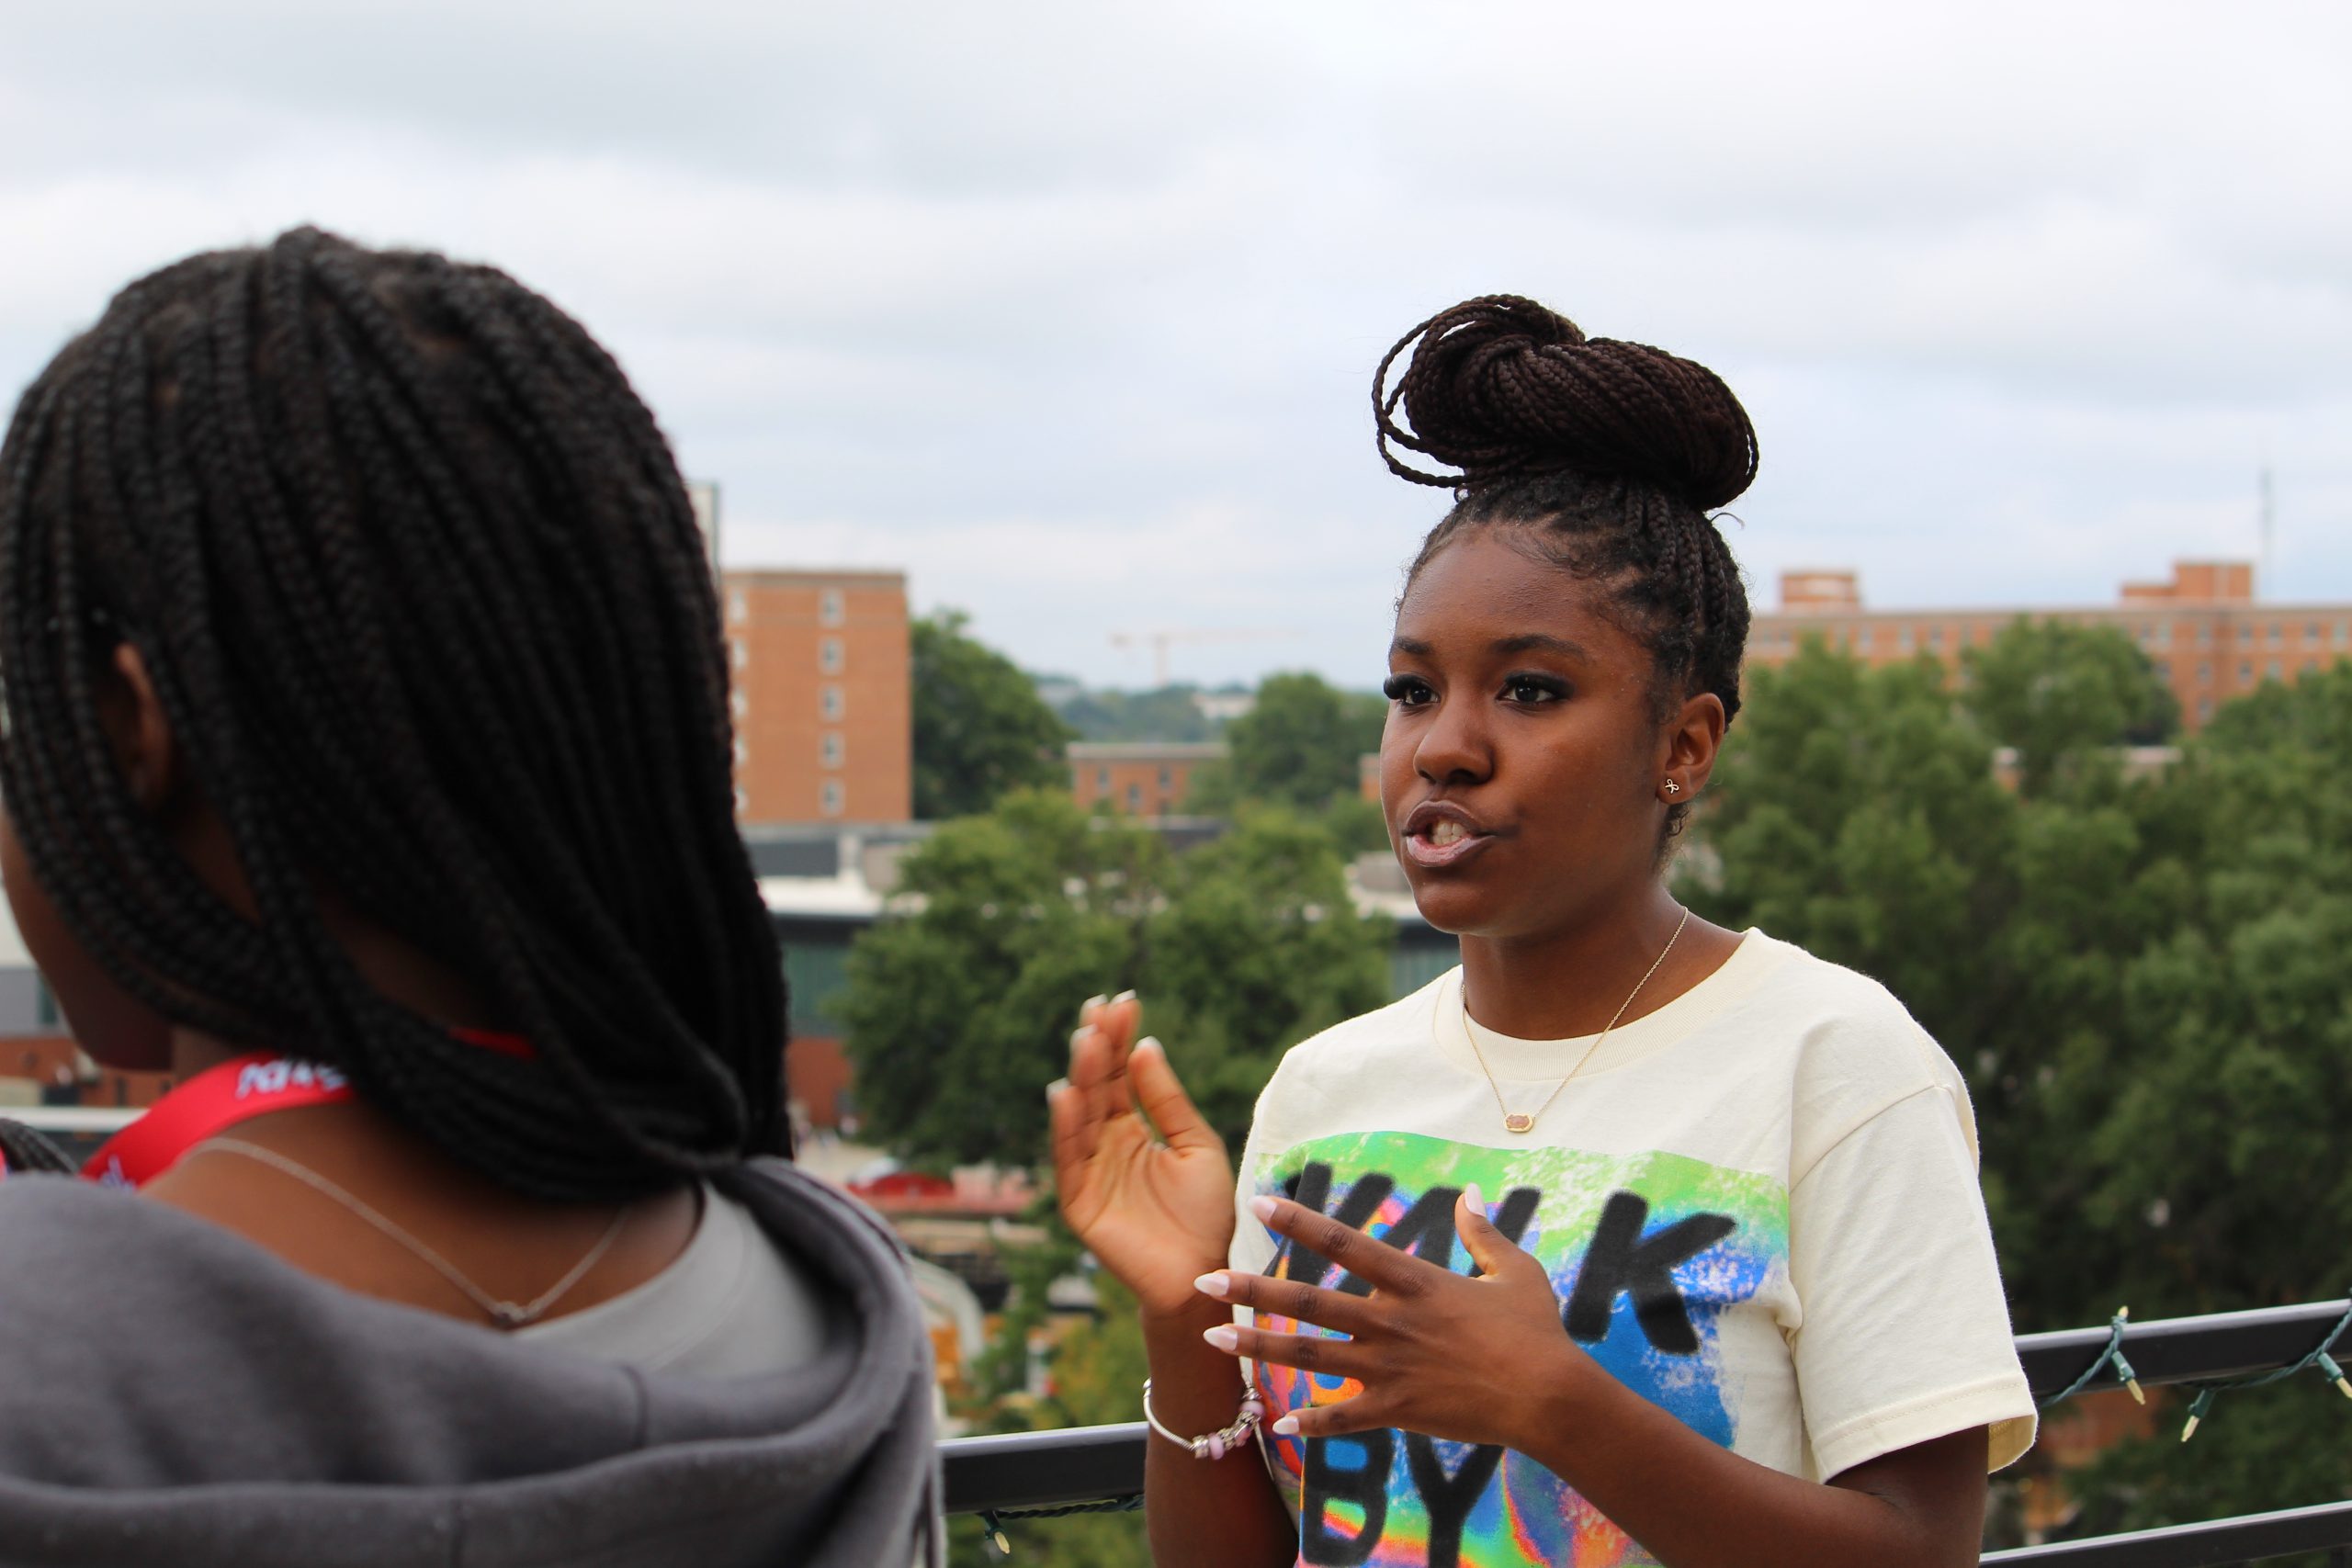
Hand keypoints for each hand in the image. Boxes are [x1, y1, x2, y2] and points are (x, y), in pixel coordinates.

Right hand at [1049, 993, 1236, 1320]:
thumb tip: (1146, 1046)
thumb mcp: (1195, 1145)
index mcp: (1132, 1129)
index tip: (1123, 1002)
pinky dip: (1065, 1128)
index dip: (1120, 1040)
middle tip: (1099, 1010)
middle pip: (1097, 1089)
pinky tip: (1066, 1093)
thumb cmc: (1204, 1214)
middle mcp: (1106, 1145)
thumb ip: (1168, 1101)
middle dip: (1097, 1049)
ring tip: (1086, 1040)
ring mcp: (1090, 1172)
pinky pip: (1069, 1161)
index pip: (1121, 1076)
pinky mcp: (1079, 1203)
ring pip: (1079, 1117)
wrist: (1203, 1274)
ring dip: (1081, 1078)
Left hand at [1194, 1185, 1598, 1450]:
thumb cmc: (1537, 1332)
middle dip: (1252, 1289)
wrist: (1550, 1397)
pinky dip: (1309, 1423)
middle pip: (1309, 1300)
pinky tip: (1275, 1424)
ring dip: (1258, 1348)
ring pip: (1310, 1355)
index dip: (1299, 1221)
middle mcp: (1392, 1321)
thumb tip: (1470, 1194)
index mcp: (1415, 1281)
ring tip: (1212, 1341)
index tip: (1260, 1202)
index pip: (1344, 1242)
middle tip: (1203, 1281)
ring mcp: (1390, 1368)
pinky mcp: (1398, 1411)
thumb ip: (1483, 1232)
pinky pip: (1343, 1419)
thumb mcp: (1514, 1270)